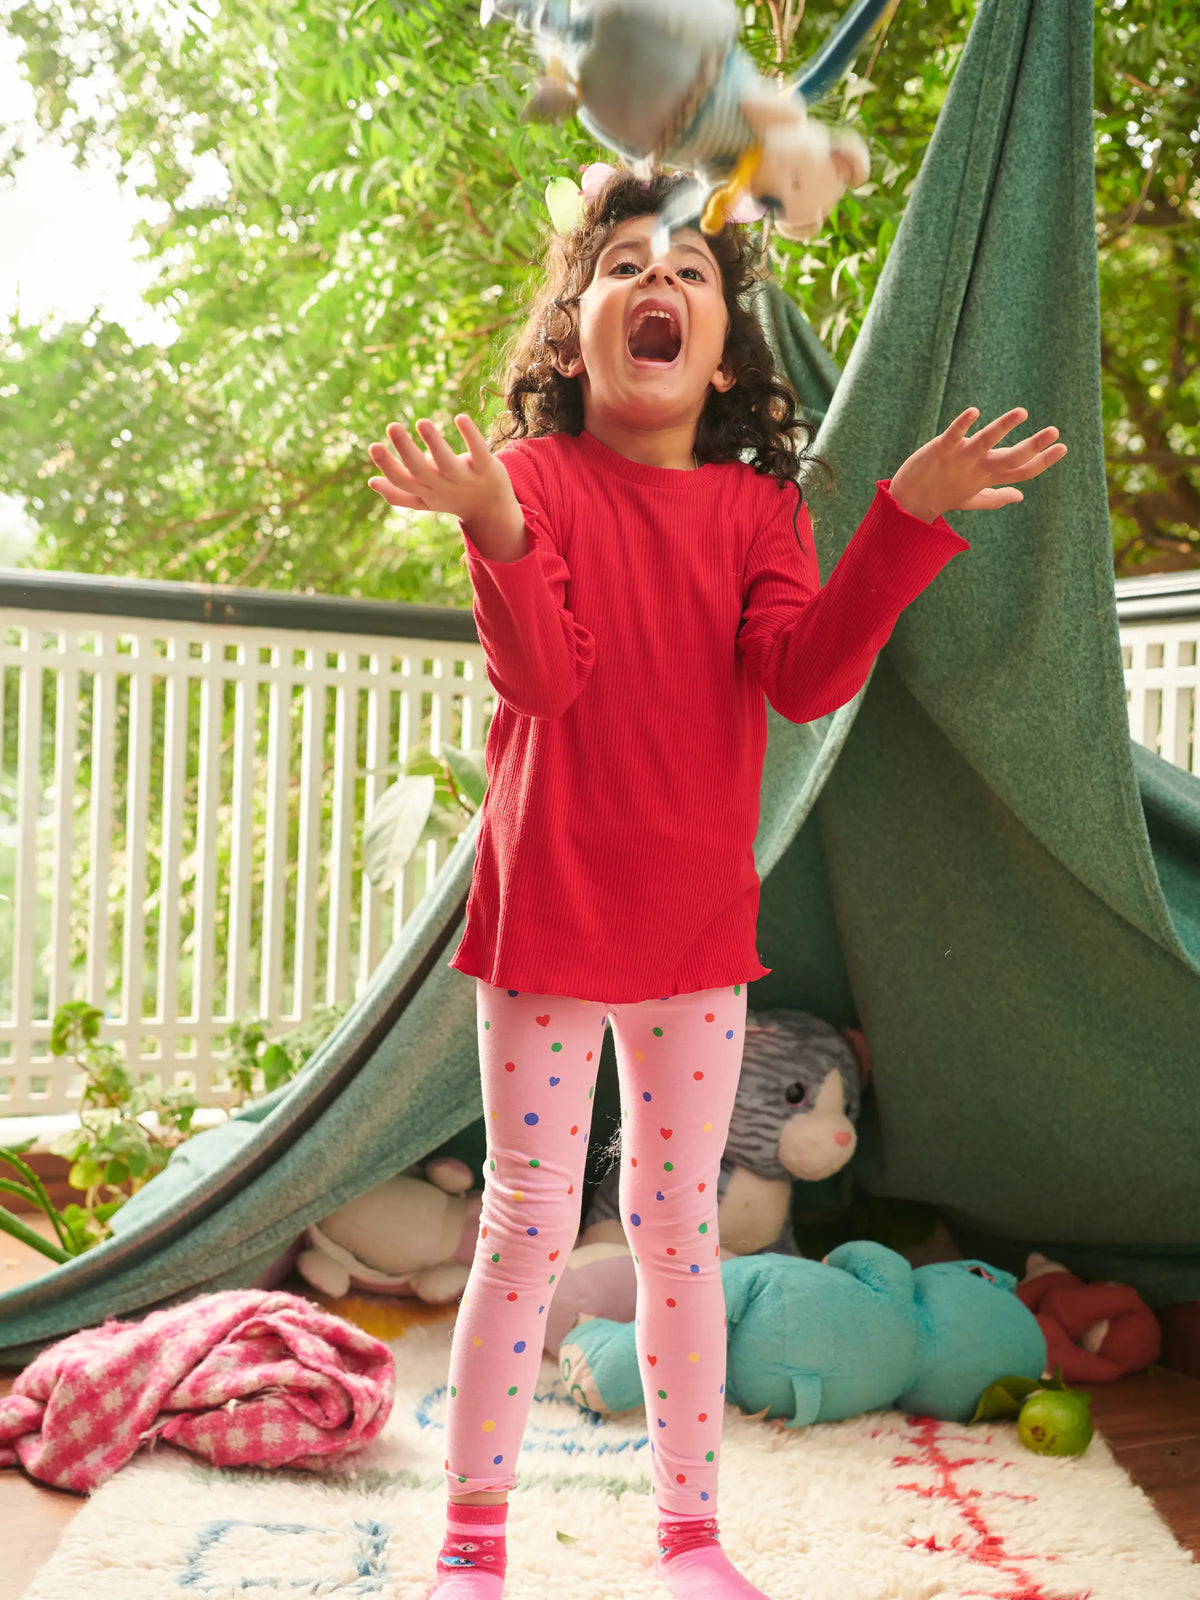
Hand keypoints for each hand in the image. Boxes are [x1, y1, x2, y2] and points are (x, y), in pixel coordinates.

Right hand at [367, 413, 526, 560]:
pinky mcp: (487, 468)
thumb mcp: (425, 500)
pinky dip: (470, 435)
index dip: (388, 465)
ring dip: (434, 443)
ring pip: (447, 463)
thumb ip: (400, 493)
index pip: (402, 481)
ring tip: (422, 422)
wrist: (493, 511)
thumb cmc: (453, 499)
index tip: (374, 445)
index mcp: (425, 492)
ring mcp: (466, 479)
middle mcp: (443, 488)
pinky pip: (479, 452)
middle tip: (392, 425)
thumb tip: (371, 482)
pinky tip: (460, 417)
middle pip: (420, 471)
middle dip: (405, 450)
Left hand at [889, 406, 1067, 522]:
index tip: (1062, 448)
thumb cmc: (941, 497)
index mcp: (987, 478)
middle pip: (1011, 459)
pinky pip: (954, 434)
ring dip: (1003, 427)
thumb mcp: (972, 498)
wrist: (907, 502)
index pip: (1021, 472)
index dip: (1042, 462)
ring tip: (1021, 412)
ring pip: (986, 442)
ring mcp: (960, 458)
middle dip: (1033, 446)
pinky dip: (963, 423)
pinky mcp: (941, 449)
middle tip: (1054, 431)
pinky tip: (974, 412)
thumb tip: (1020, 496)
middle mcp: (977, 468)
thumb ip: (997, 496)